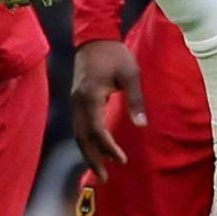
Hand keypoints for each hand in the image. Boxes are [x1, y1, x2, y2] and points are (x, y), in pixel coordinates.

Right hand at [70, 37, 142, 166]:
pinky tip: (95, 149)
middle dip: (93, 159)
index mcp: (90, 96)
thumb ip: (135, 101)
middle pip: (82, 137)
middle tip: (104, 179)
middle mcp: (78, 102)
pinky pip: (79, 126)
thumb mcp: (130, 74)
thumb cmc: (114, 54)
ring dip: (88, 153)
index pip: (96, 130)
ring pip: (78, 134)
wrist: (93, 36)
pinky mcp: (76, 99)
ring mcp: (75, 101)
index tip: (122, 160)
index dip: (108, 148)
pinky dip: (86, 141)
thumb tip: (141, 126)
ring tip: (99, 170)